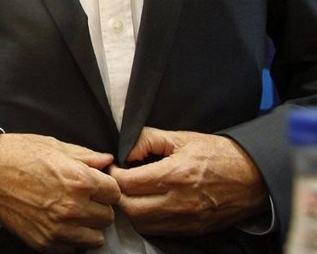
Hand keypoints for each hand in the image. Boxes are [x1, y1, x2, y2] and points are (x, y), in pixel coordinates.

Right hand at [0, 133, 119, 252]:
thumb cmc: (17, 156)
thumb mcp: (53, 147)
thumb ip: (85, 156)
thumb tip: (107, 161)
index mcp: (79, 180)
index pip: (115, 192)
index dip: (104, 186)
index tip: (94, 185)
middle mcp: (73, 207)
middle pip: (107, 216)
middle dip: (97, 205)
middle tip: (80, 197)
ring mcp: (59, 228)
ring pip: (96, 237)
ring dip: (87, 225)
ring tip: (70, 211)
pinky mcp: (46, 242)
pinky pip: (74, 248)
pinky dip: (69, 237)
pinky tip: (56, 221)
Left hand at [109, 127, 268, 235]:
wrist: (254, 176)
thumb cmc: (217, 154)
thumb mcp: (181, 138)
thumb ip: (148, 139)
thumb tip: (124, 149)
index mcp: (175, 175)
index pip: (127, 183)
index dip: (114, 174)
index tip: (114, 166)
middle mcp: (179, 201)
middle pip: (130, 208)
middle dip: (118, 194)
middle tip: (120, 181)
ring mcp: (187, 219)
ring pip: (142, 223)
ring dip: (131, 209)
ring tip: (133, 193)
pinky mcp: (194, 229)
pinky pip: (159, 231)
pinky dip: (148, 220)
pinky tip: (149, 205)